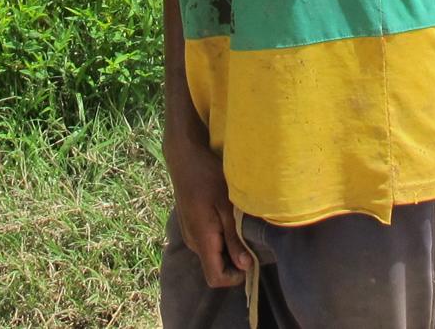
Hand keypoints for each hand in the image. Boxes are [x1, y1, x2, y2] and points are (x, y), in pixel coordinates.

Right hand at [165, 122, 251, 288]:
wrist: (184, 156)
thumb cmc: (207, 175)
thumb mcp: (226, 205)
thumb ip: (234, 237)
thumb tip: (245, 266)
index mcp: (201, 239)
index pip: (215, 278)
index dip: (234, 277)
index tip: (251, 262)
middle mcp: (192, 242)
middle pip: (214, 267)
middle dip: (234, 261)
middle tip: (250, 238)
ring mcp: (189, 233)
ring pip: (211, 253)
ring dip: (228, 247)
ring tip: (240, 225)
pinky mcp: (190, 224)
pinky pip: (207, 241)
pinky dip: (220, 237)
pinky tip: (228, 217)